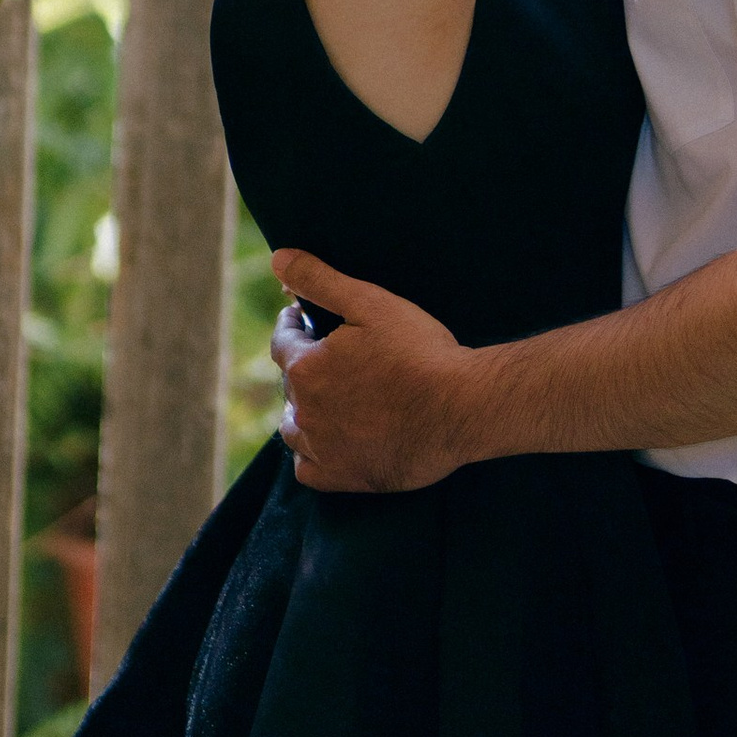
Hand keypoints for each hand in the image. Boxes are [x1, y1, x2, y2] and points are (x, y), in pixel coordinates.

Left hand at [270, 249, 478, 492]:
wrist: (459, 408)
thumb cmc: (418, 350)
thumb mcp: (369, 302)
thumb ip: (319, 280)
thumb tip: (277, 259)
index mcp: (307, 368)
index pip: (282, 342)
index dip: (292, 326)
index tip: (303, 318)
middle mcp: (306, 412)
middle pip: (291, 384)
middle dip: (303, 364)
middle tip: (329, 352)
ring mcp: (324, 449)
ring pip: (293, 429)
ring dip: (302, 409)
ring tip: (324, 396)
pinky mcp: (344, 477)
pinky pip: (308, 468)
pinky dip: (311, 453)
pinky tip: (329, 439)